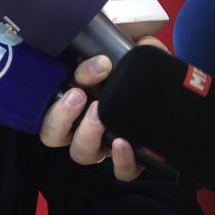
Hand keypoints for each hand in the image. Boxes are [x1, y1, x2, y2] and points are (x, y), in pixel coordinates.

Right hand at [38, 36, 168, 181]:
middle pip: (51, 134)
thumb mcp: (126, 56)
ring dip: (86, 134)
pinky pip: (119, 172)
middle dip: (61, 114)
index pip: (51, 97)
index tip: (96, 65)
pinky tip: (124, 143)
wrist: (163, 99)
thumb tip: (143, 43)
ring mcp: (101, 145)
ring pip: (80, 153)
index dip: (67, 82)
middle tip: (80, 95)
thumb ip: (129, 46)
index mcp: (68, 98)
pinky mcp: (127, 161)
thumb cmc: (131, 74)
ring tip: (100, 114)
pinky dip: (121, 161)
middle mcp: (78, 125)